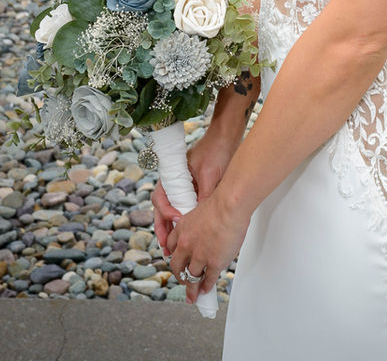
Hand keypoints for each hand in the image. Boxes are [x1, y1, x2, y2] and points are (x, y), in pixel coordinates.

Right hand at [151, 132, 235, 256]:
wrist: (226, 138)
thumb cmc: (215, 151)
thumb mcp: (209, 175)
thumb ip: (204, 196)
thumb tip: (202, 220)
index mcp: (171, 175)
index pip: (160, 199)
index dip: (167, 213)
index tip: (177, 221)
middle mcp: (173, 182)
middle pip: (162, 209)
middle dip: (163, 229)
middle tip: (167, 248)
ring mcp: (181, 187)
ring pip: (171, 211)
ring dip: (171, 229)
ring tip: (172, 249)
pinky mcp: (192, 190)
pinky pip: (183, 209)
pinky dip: (183, 222)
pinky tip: (187, 235)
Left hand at [167, 187, 250, 301]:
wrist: (229, 205)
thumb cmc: (220, 203)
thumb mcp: (199, 210)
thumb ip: (197, 223)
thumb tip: (204, 228)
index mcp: (181, 229)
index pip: (171, 248)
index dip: (174, 256)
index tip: (177, 260)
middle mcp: (186, 245)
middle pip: (177, 266)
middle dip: (179, 276)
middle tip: (182, 280)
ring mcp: (199, 256)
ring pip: (191, 278)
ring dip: (192, 288)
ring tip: (192, 295)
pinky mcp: (213, 263)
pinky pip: (208, 279)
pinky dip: (206, 287)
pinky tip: (205, 290)